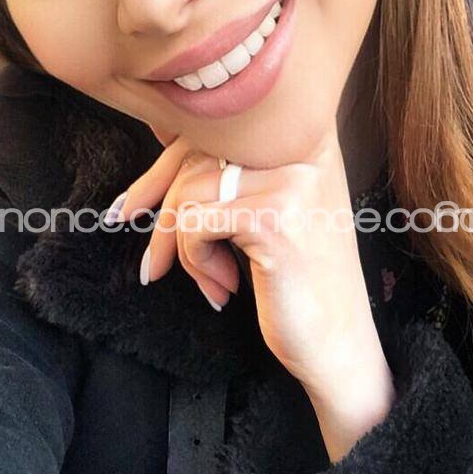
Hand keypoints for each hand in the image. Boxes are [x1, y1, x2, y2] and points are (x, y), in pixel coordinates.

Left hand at [107, 124, 394, 458]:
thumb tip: (160, 135)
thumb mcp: (272, 211)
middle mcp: (303, 147)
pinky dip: (195, 261)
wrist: (340, 345)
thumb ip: (235, 171)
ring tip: (210, 280)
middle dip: (156, 203)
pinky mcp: (271, 218)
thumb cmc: (302, 283)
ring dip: (182, 245)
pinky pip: (194, 224)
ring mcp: (289, 181)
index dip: (164, 164)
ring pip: (189, 191)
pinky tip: (224, 288)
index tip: (132, 206)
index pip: (214, 128)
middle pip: (196, 152)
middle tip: (151, 256)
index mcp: (306, 138)